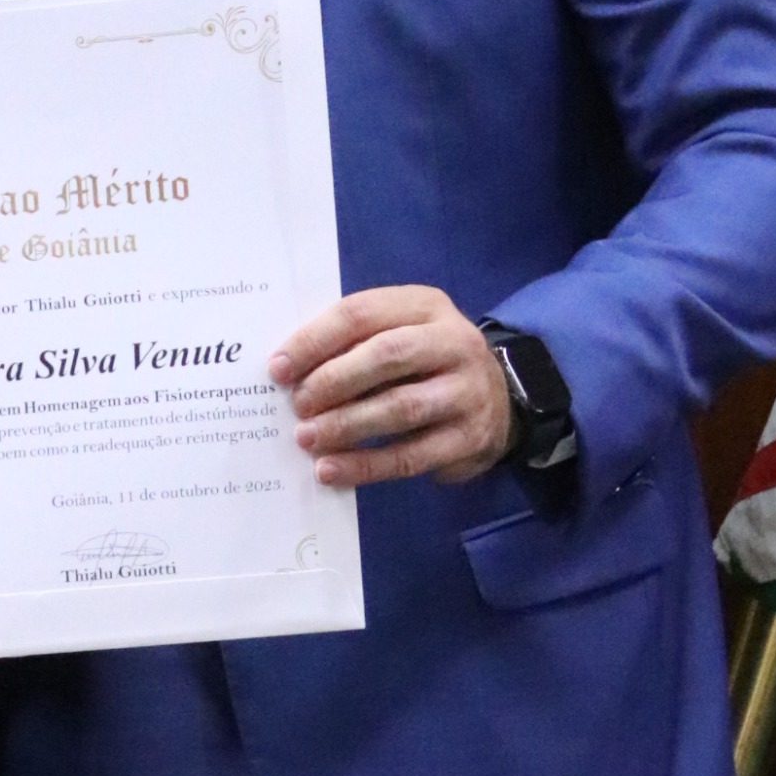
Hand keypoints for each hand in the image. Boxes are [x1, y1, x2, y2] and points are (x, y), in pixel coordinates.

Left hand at [268, 286, 511, 488]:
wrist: (498, 402)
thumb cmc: (424, 365)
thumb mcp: (399, 335)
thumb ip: (354, 343)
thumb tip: (289, 372)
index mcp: (426, 306)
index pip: (362, 313)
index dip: (315, 340)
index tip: (278, 368)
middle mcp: (454, 342)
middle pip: (387, 354)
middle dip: (333, 380)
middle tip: (297, 404)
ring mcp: (467, 391)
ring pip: (400, 407)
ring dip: (345, 425)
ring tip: (307, 438)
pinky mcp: (470, 438)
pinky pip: (410, 456)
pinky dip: (365, 465)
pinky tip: (331, 470)